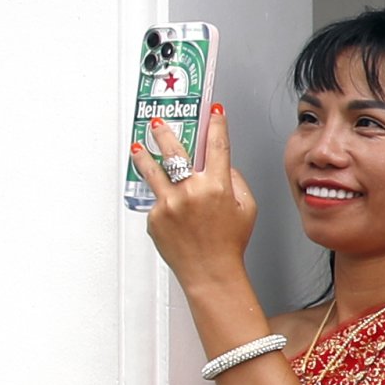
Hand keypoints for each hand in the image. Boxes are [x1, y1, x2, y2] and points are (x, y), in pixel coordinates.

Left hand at [130, 101, 257, 291]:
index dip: (216, 125)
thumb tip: (221, 165)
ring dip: (143, 155)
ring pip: (151, 171)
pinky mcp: (154, 217)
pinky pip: (157, 201)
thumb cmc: (229, 243)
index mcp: (217, 186)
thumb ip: (235, 181)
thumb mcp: (247, 208)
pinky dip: (162, 202)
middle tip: (157, 123)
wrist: (209, 272)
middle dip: (164, 132)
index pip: (217, 146)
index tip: (213, 112)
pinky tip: (170, 211)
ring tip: (137, 147)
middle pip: (173, 151)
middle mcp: (190, 191)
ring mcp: (169, 204)